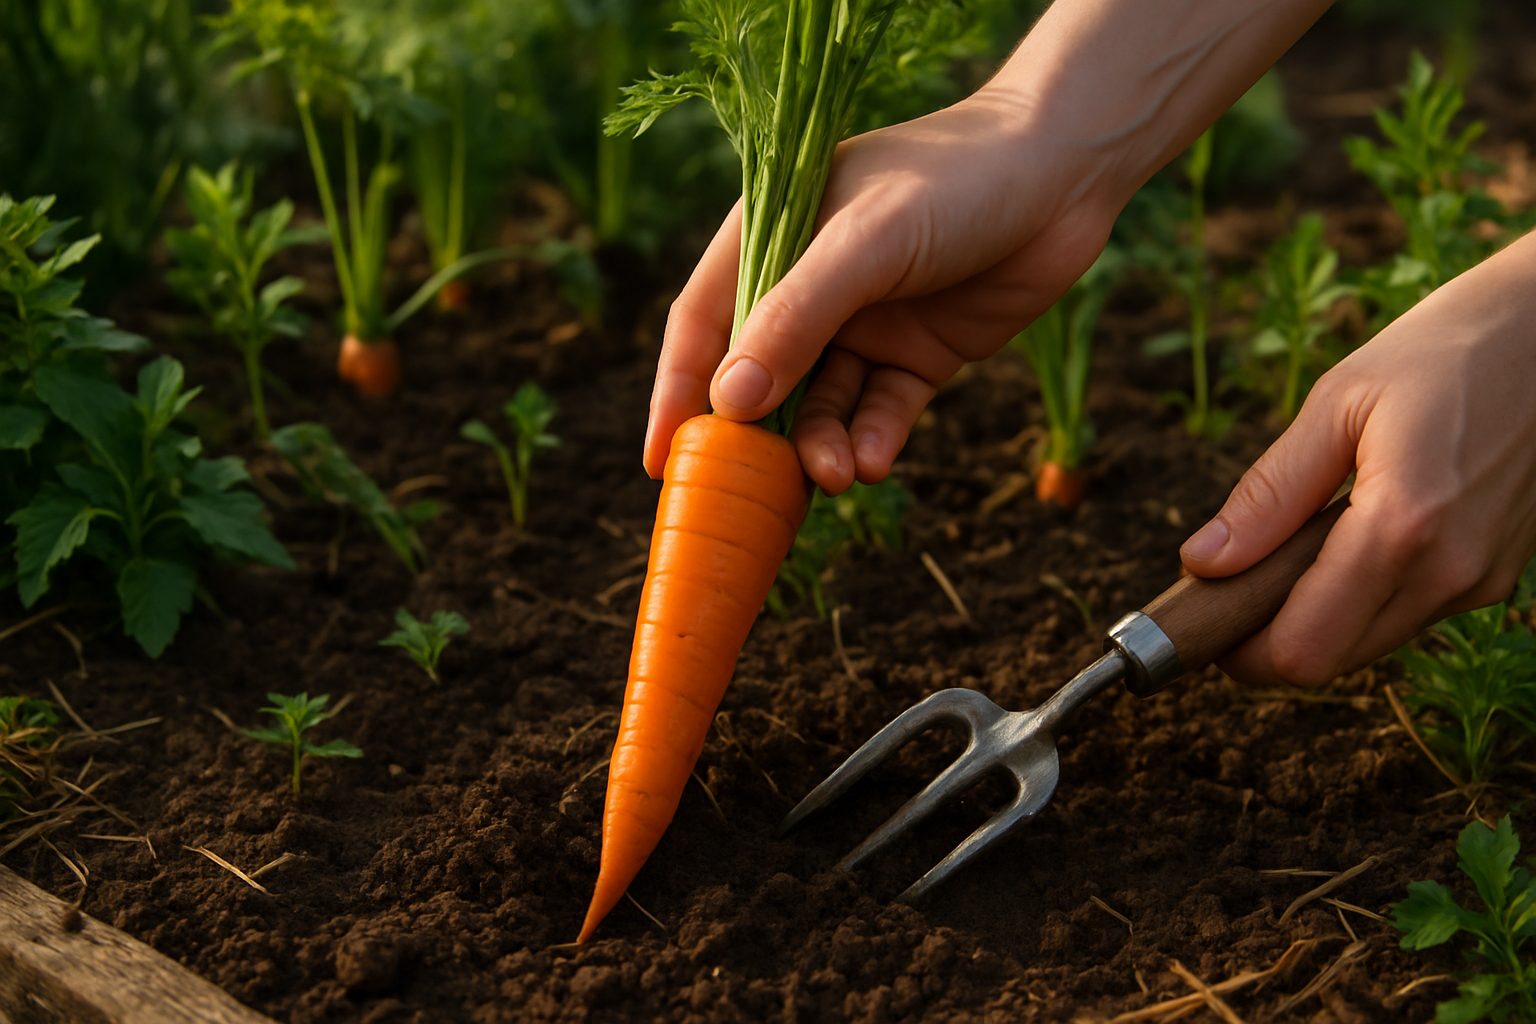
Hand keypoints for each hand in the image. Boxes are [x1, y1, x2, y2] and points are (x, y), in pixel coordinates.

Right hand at [646, 88, 1120, 491]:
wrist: (1068, 173)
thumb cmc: (955, 181)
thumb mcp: (865, 244)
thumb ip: (795, 320)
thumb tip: (729, 404)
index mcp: (773, 238)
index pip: (704, 322)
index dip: (679, 390)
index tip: (661, 457)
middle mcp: (810, 286)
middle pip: (759, 378)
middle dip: (752, 439)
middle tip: (745, 495)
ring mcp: (865, 324)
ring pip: (823, 406)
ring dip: (821, 446)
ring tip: (835, 476)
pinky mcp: (917, 356)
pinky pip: (881, 411)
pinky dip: (873, 439)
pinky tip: (874, 461)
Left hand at [1180, 232, 1535, 685]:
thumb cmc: (1444, 349)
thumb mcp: (1338, 403)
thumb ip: (1269, 494)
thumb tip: (1202, 562)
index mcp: (1403, 527)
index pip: (1303, 649)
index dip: (1241, 650)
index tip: (1206, 614)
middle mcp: (1451, 571)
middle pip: (1332, 661)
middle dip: (1270, 635)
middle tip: (1236, 577)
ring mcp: (1481, 579)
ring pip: (1369, 643)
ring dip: (1317, 614)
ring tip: (1297, 540)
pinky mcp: (1496, 575)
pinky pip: (1408, 614)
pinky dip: (1362, 595)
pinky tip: (1352, 534)